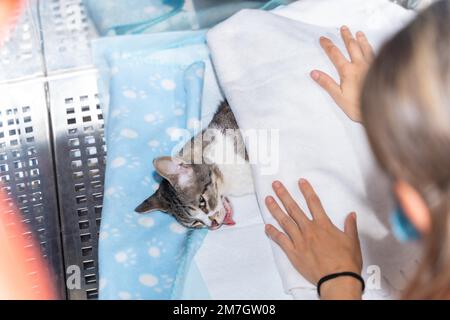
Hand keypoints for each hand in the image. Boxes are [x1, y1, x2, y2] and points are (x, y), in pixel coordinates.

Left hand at [265, 179, 362, 298]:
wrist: (338, 279)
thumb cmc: (346, 262)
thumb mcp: (352, 241)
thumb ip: (350, 226)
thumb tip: (351, 214)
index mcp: (323, 225)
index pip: (313, 202)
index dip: (306, 190)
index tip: (300, 181)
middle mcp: (309, 230)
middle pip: (294, 208)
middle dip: (283, 195)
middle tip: (275, 185)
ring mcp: (300, 240)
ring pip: (284, 221)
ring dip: (275, 209)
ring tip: (267, 199)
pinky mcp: (293, 252)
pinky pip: (280, 240)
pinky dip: (272, 232)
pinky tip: (266, 226)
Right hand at [310, 26, 373, 122]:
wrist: (379, 109)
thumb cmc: (357, 106)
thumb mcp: (338, 96)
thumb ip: (326, 83)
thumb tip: (314, 73)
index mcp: (348, 71)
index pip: (335, 54)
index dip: (328, 45)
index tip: (323, 39)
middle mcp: (360, 65)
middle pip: (351, 46)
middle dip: (346, 36)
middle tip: (343, 28)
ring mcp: (371, 65)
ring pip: (365, 47)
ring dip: (360, 39)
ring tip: (358, 33)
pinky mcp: (380, 69)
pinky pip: (374, 54)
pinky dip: (371, 47)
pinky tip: (372, 47)